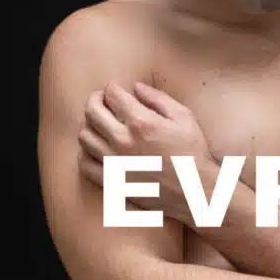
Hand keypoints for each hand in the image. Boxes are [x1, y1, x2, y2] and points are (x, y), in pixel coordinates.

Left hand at [77, 81, 214, 220]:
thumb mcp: (184, 118)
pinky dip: (86, 153)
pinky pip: (85, 164)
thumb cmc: (193, 154)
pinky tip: (97, 149)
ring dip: (90, 125)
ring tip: (100, 125)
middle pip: (92, 112)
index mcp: (141, 123)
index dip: (112, 88)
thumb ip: (158, 98)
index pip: (112, 94)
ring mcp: (114, 164)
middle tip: (102, 101)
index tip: (115, 90)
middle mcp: (122, 142)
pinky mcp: (112, 182)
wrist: (195, 192)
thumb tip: (136, 87)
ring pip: (84, 136)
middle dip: (95, 100)